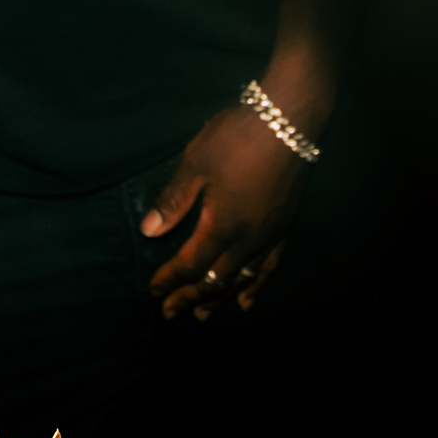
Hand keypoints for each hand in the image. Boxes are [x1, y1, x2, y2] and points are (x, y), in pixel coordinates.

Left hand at [140, 104, 306, 319]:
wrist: (288, 121)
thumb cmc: (237, 138)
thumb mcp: (196, 163)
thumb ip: (174, 200)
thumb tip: (149, 232)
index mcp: (222, 225)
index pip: (191, 264)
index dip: (171, 280)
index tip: (153, 291)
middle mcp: (248, 240)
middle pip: (216, 279)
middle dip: (190, 297)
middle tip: (170, 313)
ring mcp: (270, 236)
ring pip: (242, 279)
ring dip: (219, 299)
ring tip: (202, 316)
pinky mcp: (285, 227)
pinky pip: (269, 267)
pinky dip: (256, 286)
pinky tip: (248, 298)